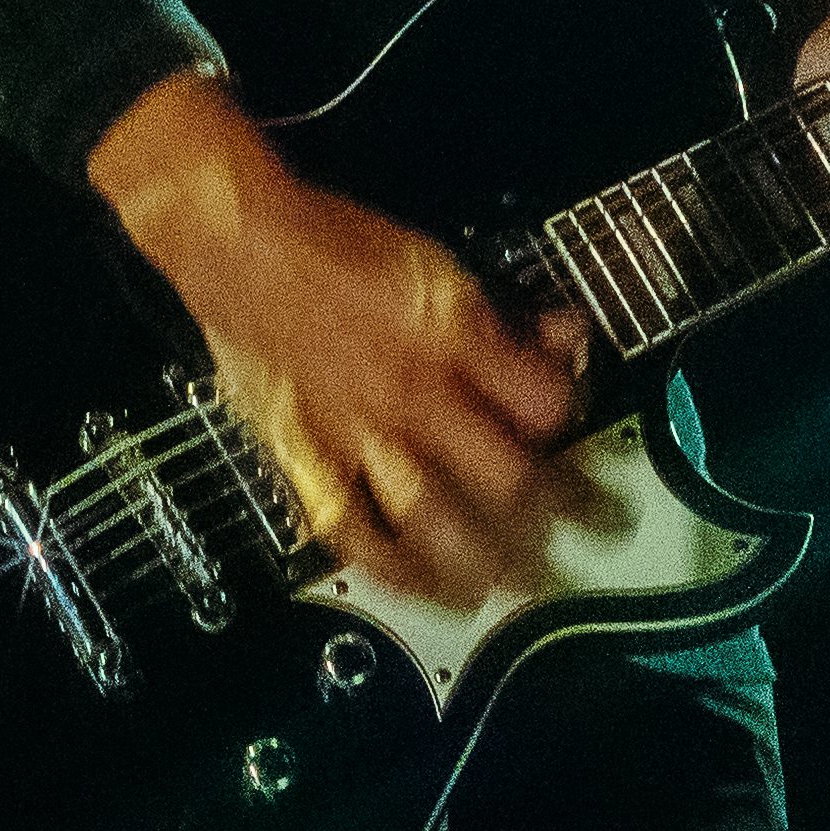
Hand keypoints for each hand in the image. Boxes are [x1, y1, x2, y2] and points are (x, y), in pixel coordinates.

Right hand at [89, 75, 587, 607]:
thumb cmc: (335, 243)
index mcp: (452, 335)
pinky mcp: (310, 457)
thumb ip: (502, 313)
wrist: (242, 243)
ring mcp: (361, 434)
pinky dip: (392, 568)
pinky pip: (354, 530)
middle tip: (587, 526)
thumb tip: (564, 336)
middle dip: (556, 508)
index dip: (573, 414)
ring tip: (520, 580)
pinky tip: (424, 587)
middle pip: (506, 474)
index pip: (543, 400)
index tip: (584, 424)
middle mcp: (414, 393)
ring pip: (437, 517)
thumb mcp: (437, 260)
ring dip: (485, 557)